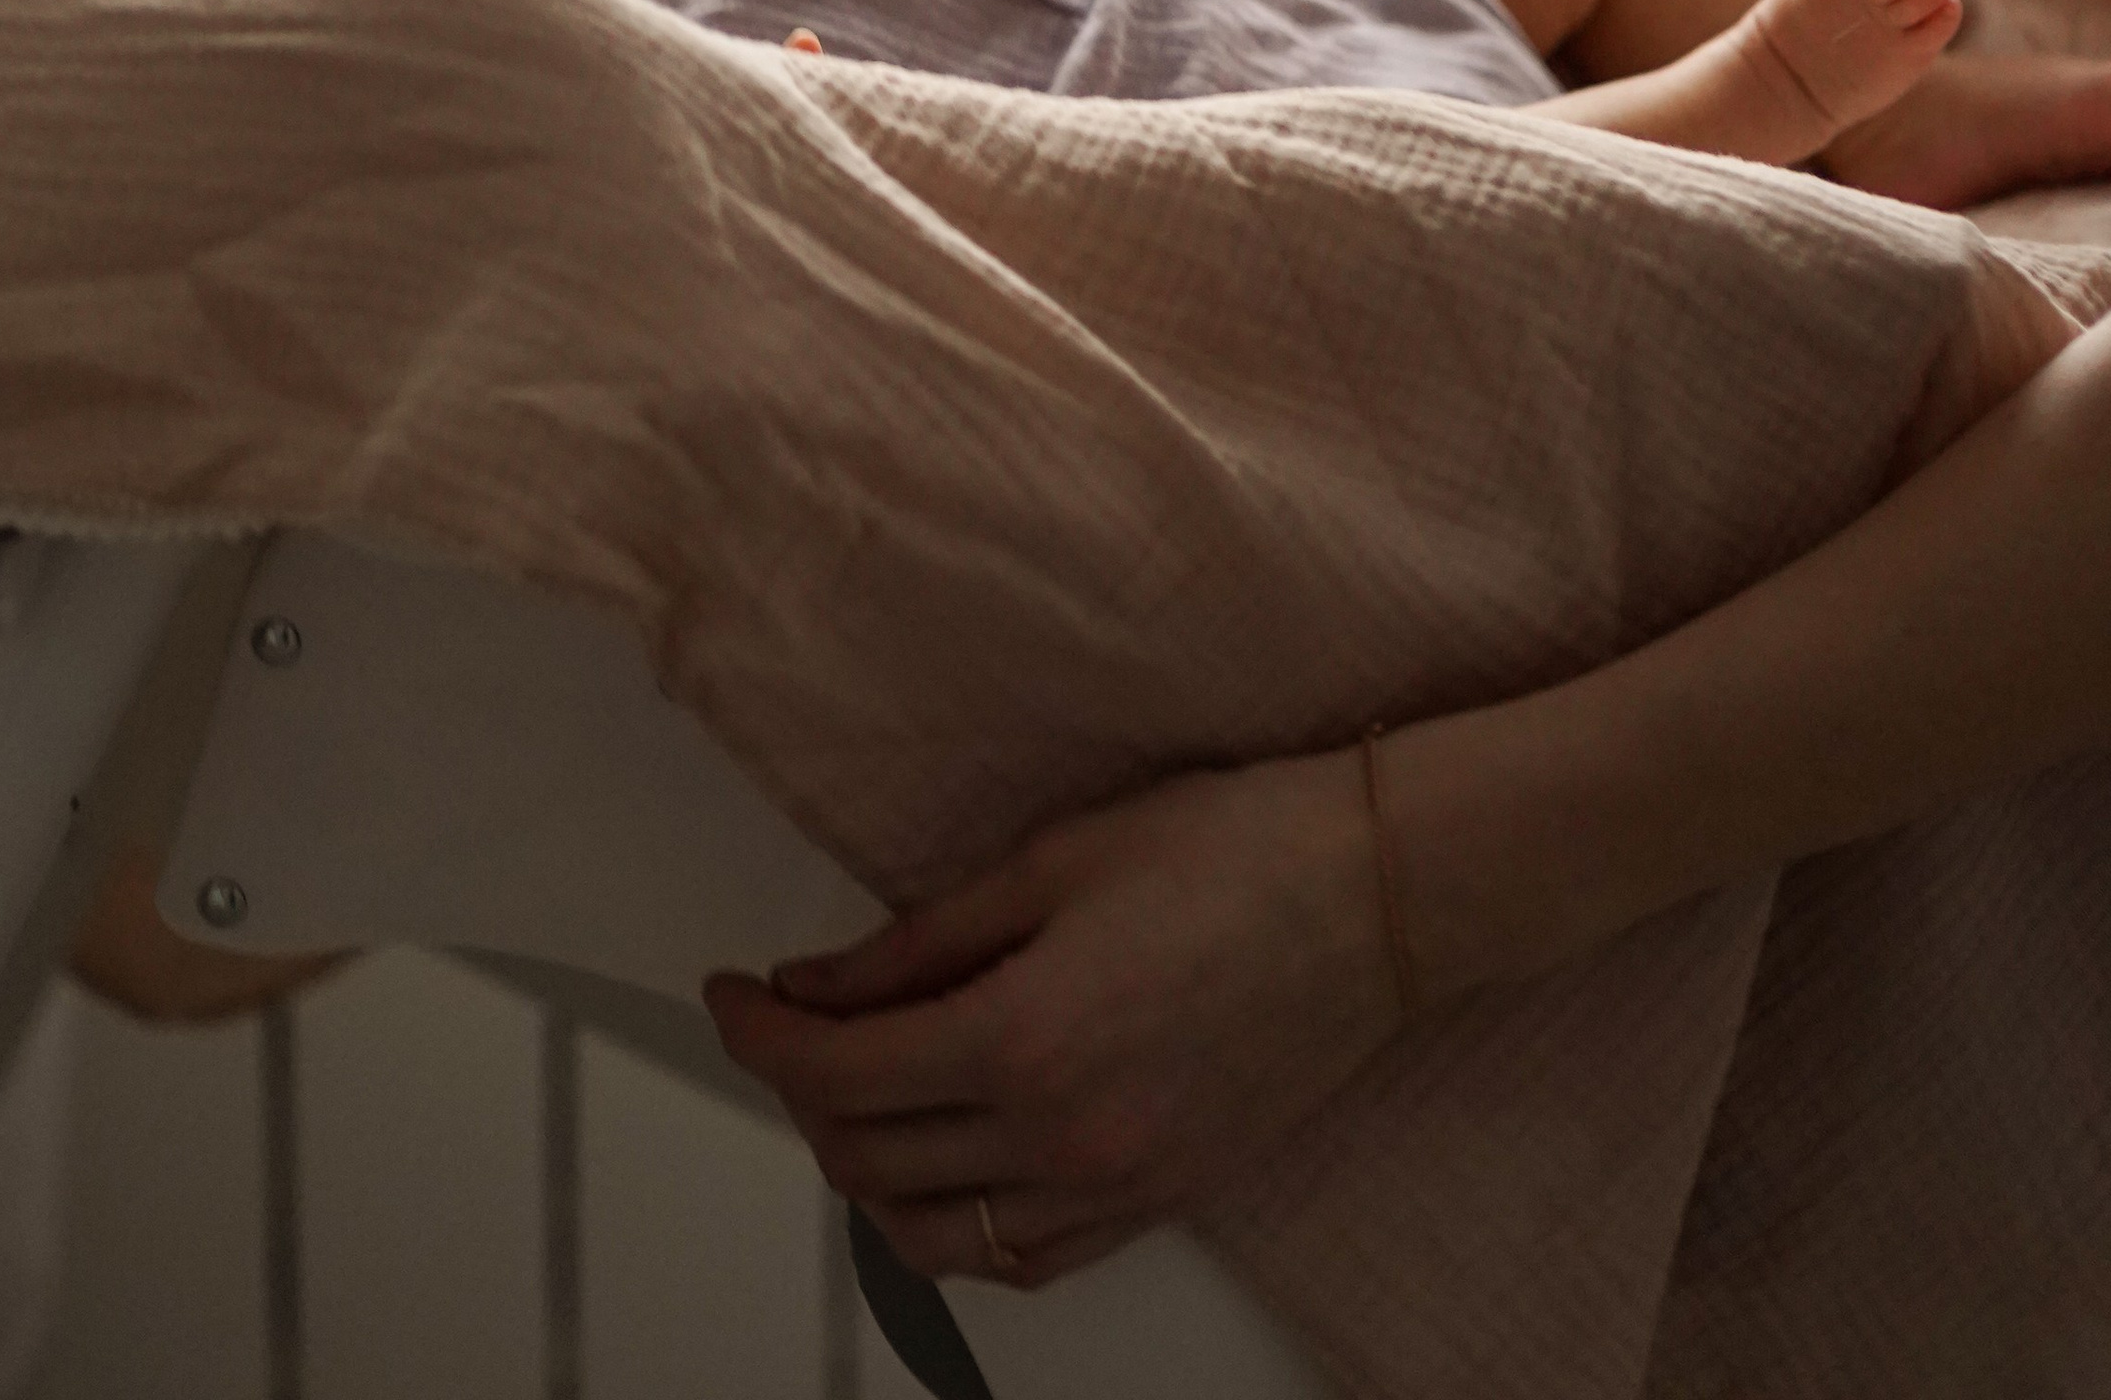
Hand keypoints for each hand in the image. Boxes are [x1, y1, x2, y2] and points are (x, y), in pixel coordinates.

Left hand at [704, 749, 1391, 1286]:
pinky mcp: (1161, 1201)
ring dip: (866, 1170)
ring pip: (929, 1237)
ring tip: (860, 1089)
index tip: (732, 997)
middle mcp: (1063, 1138)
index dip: (757, 1036)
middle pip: (865, 1159)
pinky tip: (946, 1162)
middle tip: (789, 1023)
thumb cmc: (1236, 851)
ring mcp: (1115, 1186)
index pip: (836, 1073)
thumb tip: (821, 986)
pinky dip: (956, 1226)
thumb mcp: (1050, 861)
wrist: (1377, 897)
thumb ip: (920, 940)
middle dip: (800, 1092)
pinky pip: (1020, 1258)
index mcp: (1025, 1038)